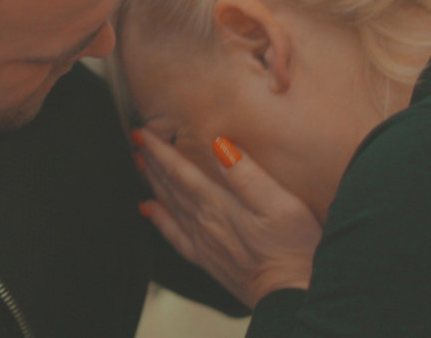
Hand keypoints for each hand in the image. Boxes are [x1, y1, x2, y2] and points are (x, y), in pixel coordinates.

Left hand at [135, 130, 322, 307]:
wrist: (293, 299)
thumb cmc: (294, 249)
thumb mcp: (281, 204)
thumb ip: (247, 175)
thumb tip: (219, 144)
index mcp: (218, 204)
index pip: (181, 171)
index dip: (160, 150)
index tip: (143, 132)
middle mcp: (204, 221)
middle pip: (170, 185)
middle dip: (152, 160)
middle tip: (135, 140)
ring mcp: (203, 241)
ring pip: (169, 204)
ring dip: (153, 182)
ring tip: (140, 163)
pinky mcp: (208, 259)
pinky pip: (174, 235)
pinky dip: (159, 219)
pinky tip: (148, 209)